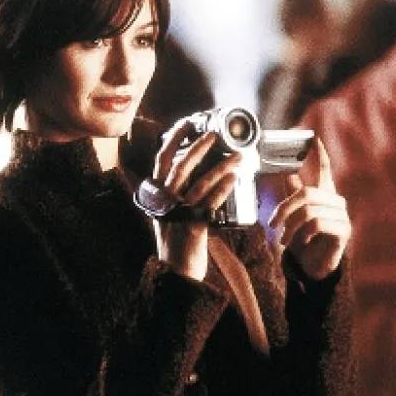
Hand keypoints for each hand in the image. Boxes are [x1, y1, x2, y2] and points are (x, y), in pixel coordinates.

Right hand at [150, 119, 242, 280]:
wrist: (174, 273)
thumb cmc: (174, 242)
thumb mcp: (166, 213)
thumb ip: (172, 193)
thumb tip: (188, 168)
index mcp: (158, 195)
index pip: (161, 159)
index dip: (174, 139)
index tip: (188, 123)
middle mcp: (165, 201)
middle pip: (180, 166)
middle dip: (198, 147)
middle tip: (214, 134)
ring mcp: (178, 213)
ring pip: (200, 183)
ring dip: (221, 167)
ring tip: (237, 157)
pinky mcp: (193, 227)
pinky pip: (210, 203)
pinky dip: (223, 189)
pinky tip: (234, 179)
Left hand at [267, 139, 349, 280]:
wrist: (313, 266)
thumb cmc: (304, 238)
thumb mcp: (294, 215)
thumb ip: (293, 194)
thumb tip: (286, 172)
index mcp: (323, 194)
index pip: (325, 169)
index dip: (320, 155)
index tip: (314, 138)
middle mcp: (335, 201)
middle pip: (306, 193)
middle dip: (284, 209)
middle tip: (272, 224)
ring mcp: (342, 215)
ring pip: (309, 210)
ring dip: (291, 226)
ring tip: (285, 239)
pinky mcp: (344, 230)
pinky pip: (317, 224)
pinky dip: (303, 234)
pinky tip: (302, 242)